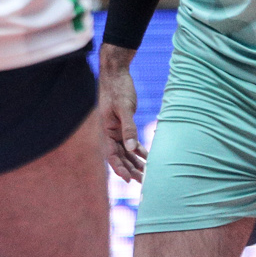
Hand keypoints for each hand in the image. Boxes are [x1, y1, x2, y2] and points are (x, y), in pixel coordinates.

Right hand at [98, 49, 146, 182]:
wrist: (115, 73)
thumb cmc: (118, 89)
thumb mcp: (124, 108)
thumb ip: (128, 129)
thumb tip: (132, 149)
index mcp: (107, 130)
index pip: (112, 155)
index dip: (120, 168)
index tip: (129, 180)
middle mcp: (111, 133)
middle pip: (120, 156)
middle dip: (130, 170)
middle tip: (143, 183)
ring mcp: (117, 129)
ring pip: (126, 151)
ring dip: (135, 163)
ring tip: (147, 175)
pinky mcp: (124, 124)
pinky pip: (131, 142)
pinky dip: (138, 150)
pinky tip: (148, 158)